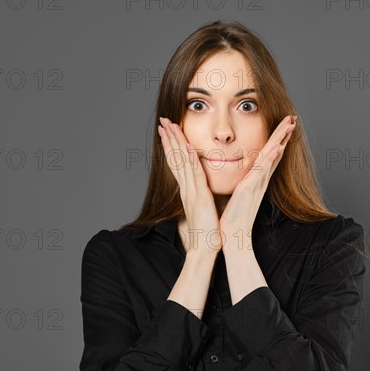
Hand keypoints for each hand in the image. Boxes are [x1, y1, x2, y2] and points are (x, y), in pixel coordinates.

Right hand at [158, 116, 221, 255]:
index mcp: (187, 190)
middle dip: (169, 138)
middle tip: (163, 121)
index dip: (171, 146)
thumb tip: (201, 188)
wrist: (204, 249)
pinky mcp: (200, 198)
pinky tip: (189, 148)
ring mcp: (191, 192)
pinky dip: (191, 161)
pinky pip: (195, 176)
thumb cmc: (206, 231)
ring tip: (170, 126)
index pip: (177, 163)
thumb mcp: (202, 207)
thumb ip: (200, 195)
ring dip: (176, 143)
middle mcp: (186, 189)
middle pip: (175, 158)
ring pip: (182, 163)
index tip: (167, 130)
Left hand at [219, 115, 296, 248]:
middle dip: (283, 135)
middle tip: (292, 119)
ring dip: (281, 140)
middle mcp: (260, 180)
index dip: (278, 140)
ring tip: (289, 126)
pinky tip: (278, 147)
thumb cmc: (233, 217)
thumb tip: (241, 176)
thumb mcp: (238, 194)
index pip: (270, 155)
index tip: (284, 126)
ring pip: (272, 157)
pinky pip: (262, 170)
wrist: (232, 235)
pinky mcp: (250, 189)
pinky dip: (271, 158)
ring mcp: (257, 184)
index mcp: (257, 180)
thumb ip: (243, 183)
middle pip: (275, 152)